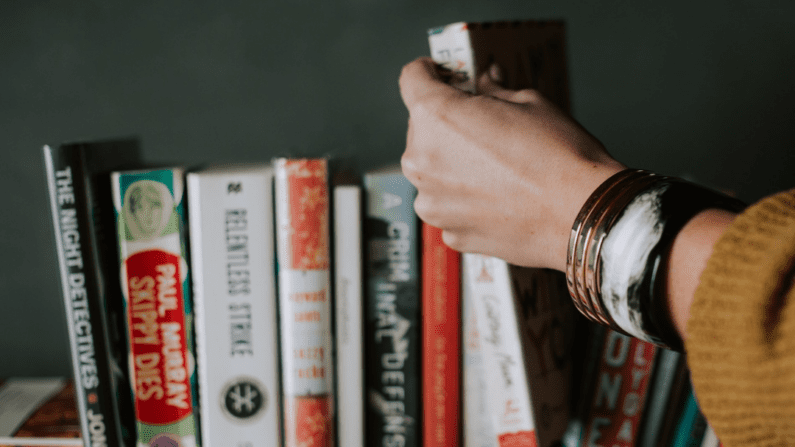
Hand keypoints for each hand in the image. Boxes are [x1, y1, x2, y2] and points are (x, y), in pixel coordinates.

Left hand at [398, 57, 624, 270]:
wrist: (582, 216)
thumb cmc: (560, 158)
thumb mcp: (529, 103)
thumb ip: (494, 92)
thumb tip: (485, 84)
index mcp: (437, 117)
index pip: (412, 79)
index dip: (428, 72)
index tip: (440, 76)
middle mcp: (422, 161)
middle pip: (421, 129)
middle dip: (447, 124)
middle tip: (484, 128)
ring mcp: (432, 202)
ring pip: (433, 172)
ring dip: (453, 166)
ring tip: (497, 170)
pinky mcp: (449, 232)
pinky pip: (449, 206)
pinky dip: (466, 200)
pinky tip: (499, 198)